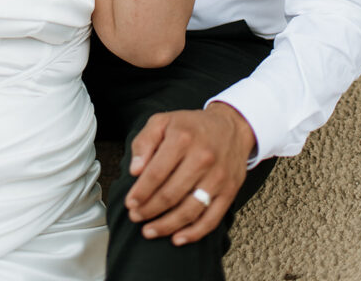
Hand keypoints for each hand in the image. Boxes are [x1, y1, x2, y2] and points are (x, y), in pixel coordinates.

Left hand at [124, 103, 255, 245]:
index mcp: (182, 139)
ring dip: (166, 225)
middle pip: (170, 194)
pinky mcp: (229, 191)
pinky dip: (193, 233)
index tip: (130, 203)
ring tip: (149, 230)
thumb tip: (135, 170)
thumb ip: (144, 142)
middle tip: (135, 217)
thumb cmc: (191, 126)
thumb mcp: (163, 121)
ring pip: (189, 210)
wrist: (231, 127)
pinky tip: (177, 238)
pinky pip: (211, 219)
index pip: (156, 173)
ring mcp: (217, 177)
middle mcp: (202, 158)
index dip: (140, 192)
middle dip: (149, 210)